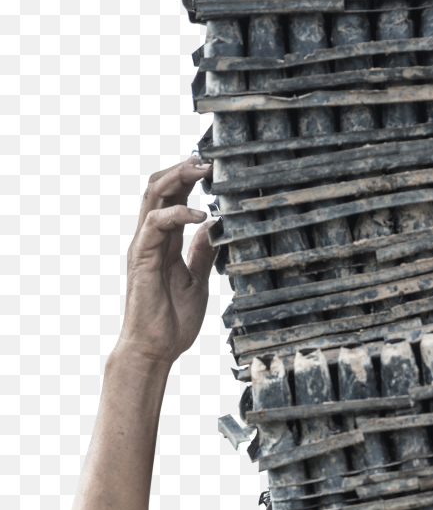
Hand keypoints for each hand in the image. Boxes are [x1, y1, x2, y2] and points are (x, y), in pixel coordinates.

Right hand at [119, 158, 216, 367]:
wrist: (156, 349)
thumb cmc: (173, 321)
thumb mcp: (197, 280)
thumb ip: (202, 253)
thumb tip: (213, 227)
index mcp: (164, 242)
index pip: (173, 197)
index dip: (189, 178)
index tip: (212, 166)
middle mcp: (151, 238)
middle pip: (159, 187)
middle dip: (182, 168)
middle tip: (208, 160)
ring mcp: (143, 246)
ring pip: (153, 196)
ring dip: (178, 178)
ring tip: (202, 170)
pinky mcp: (142, 258)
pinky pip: (155, 223)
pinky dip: (177, 213)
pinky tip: (199, 214)